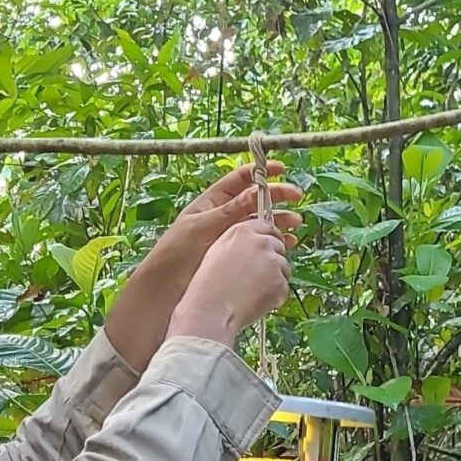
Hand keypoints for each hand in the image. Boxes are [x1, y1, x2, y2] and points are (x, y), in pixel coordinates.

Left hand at [103, 162, 300, 372]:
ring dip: (279, 220)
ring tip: (295, 225)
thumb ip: (229, 212)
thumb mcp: (201, 228)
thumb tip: (256, 191)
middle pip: (255, 200)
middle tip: (296, 197)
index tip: (280, 169)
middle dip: (276, 196)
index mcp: (211, 203)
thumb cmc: (176, 254)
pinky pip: (259, 245)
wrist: (165, 290)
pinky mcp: (236, 256)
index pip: (238, 180)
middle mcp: (223, 217)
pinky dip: (274, 242)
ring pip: (261, 223)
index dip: (259, 172)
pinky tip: (288, 244)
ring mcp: (231, 237)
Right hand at [167, 218, 290, 348]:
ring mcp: (273, 261)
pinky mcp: (280, 282)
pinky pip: (283, 287)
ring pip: (283, 267)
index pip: (266, 226)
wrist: (211, 309)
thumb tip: (253, 243)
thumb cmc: (208, 284)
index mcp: (243, 231)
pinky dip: (274, 295)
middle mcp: (261, 242)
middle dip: (272, 258)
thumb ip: (238, 241)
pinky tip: (256, 300)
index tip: (265, 248)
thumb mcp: (217, 250)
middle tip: (257, 275)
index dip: (267, 238)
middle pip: (278, 245)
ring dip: (274, 277)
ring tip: (252, 290)